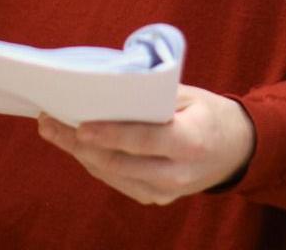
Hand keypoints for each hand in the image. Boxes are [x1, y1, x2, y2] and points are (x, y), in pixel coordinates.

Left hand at [37, 85, 256, 204]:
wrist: (236, 150)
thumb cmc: (209, 114)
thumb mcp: (189, 95)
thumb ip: (153, 95)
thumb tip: (107, 87)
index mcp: (191, 142)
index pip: (144, 141)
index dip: (110, 135)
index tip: (80, 126)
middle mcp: (178, 174)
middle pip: (118, 162)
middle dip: (78, 143)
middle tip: (49, 121)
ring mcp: (166, 192)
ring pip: (111, 174)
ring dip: (78, 153)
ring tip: (52, 129)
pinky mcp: (156, 198)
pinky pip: (117, 181)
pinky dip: (94, 161)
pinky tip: (75, 144)